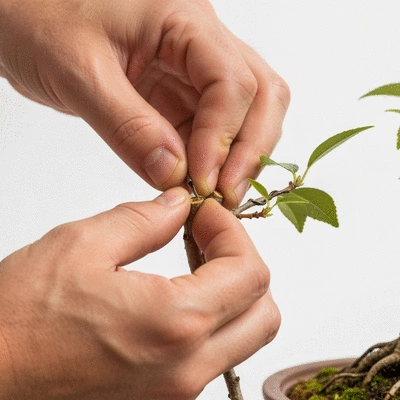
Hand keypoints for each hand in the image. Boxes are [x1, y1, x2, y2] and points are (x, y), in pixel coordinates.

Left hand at [0, 0, 289, 207]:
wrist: (24, 11)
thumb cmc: (39, 16)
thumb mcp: (79, 72)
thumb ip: (129, 127)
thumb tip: (173, 175)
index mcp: (183, 19)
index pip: (232, 81)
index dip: (222, 137)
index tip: (201, 181)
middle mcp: (201, 41)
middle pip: (260, 93)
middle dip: (249, 149)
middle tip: (225, 194)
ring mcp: (193, 69)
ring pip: (247, 111)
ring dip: (238, 155)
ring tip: (216, 194)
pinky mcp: (179, 94)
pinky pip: (210, 127)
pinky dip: (212, 158)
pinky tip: (197, 182)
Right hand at [0, 187, 279, 399]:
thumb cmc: (19, 319)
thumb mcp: (82, 245)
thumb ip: (144, 220)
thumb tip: (179, 206)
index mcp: (174, 322)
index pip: (250, 272)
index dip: (234, 232)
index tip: (206, 215)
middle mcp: (186, 368)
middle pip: (263, 312)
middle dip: (244, 263)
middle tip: (208, 238)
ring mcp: (177, 392)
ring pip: (245, 337)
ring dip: (233, 293)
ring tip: (195, 263)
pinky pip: (215, 356)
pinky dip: (213, 320)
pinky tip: (178, 295)